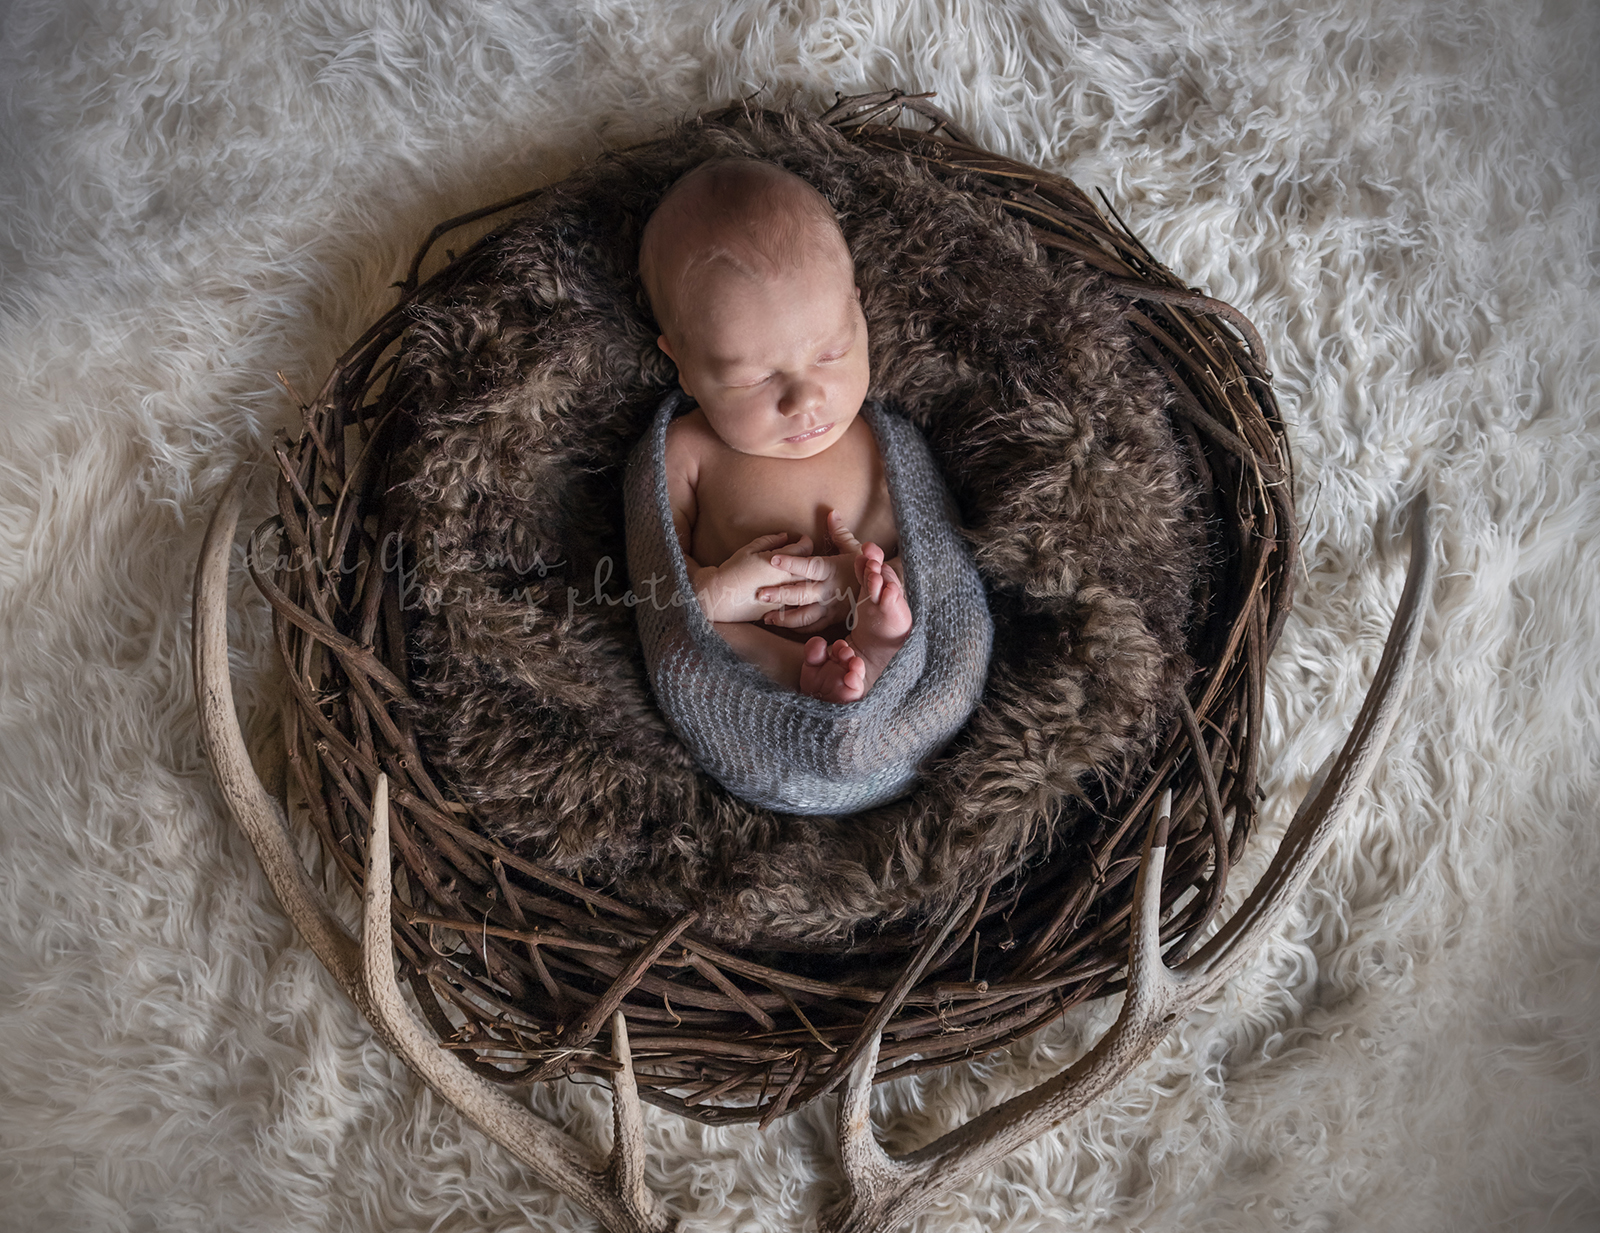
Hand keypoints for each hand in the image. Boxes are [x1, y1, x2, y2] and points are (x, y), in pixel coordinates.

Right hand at [692, 532, 815, 622]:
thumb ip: (770, 541)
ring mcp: (786, 597)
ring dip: (804, 579)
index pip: (805, 549)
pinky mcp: (780, 611)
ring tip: (797, 574)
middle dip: (809, 561)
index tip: (802, 541)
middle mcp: (787, 580)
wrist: (720, 597)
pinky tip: (790, 591)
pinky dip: (796, 596)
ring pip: (806, 587)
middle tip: (802, 557)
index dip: (806, 542)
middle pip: (811, 569)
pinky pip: (796, 603)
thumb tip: (785, 536)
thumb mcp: (749, 550)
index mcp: (781, 562)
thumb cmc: (733, 570)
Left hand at [758, 510, 866, 630]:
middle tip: (760, 594)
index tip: (773, 559)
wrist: (883, 593)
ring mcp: (830, 608)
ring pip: (804, 616)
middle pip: (801, 594)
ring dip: (784, 617)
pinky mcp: (832, 620)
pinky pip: (812, 626)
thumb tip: (831, 513)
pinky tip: (781, 625)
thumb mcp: (855, 549)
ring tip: (765, 617)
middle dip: (780, 595)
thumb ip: (839, 533)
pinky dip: (796, 627)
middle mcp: (829, 590)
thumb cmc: (865, 568)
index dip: (791, 563)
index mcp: (832, 570)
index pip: (809, 566)